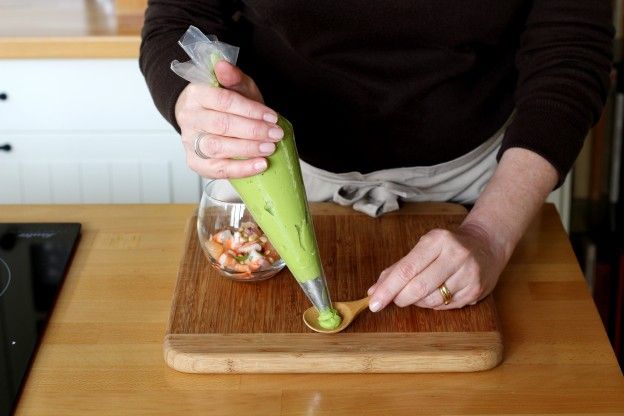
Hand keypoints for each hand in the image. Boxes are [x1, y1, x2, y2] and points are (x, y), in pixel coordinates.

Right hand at [175, 61, 283, 177]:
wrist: (210, 120)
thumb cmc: (227, 104)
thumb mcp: (236, 86)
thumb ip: (233, 77)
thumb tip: (223, 65)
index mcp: (196, 94)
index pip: (224, 101)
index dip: (250, 110)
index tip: (273, 116)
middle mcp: (189, 118)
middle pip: (221, 125)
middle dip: (253, 131)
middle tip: (276, 134)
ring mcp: (190, 142)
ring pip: (218, 147)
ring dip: (247, 149)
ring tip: (269, 148)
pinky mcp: (195, 162)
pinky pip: (217, 169)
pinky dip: (241, 169)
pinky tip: (260, 165)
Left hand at [366, 222, 507, 310]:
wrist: (486, 244)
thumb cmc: (447, 246)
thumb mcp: (423, 248)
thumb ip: (398, 268)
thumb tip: (374, 290)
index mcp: (437, 240)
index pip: (406, 269)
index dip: (388, 288)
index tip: (374, 302)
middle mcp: (456, 255)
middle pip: (418, 287)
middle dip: (400, 298)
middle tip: (395, 300)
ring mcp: (468, 274)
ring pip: (431, 300)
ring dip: (418, 302)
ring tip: (419, 292)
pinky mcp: (476, 290)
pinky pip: (445, 306)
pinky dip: (434, 304)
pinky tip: (437, 292)